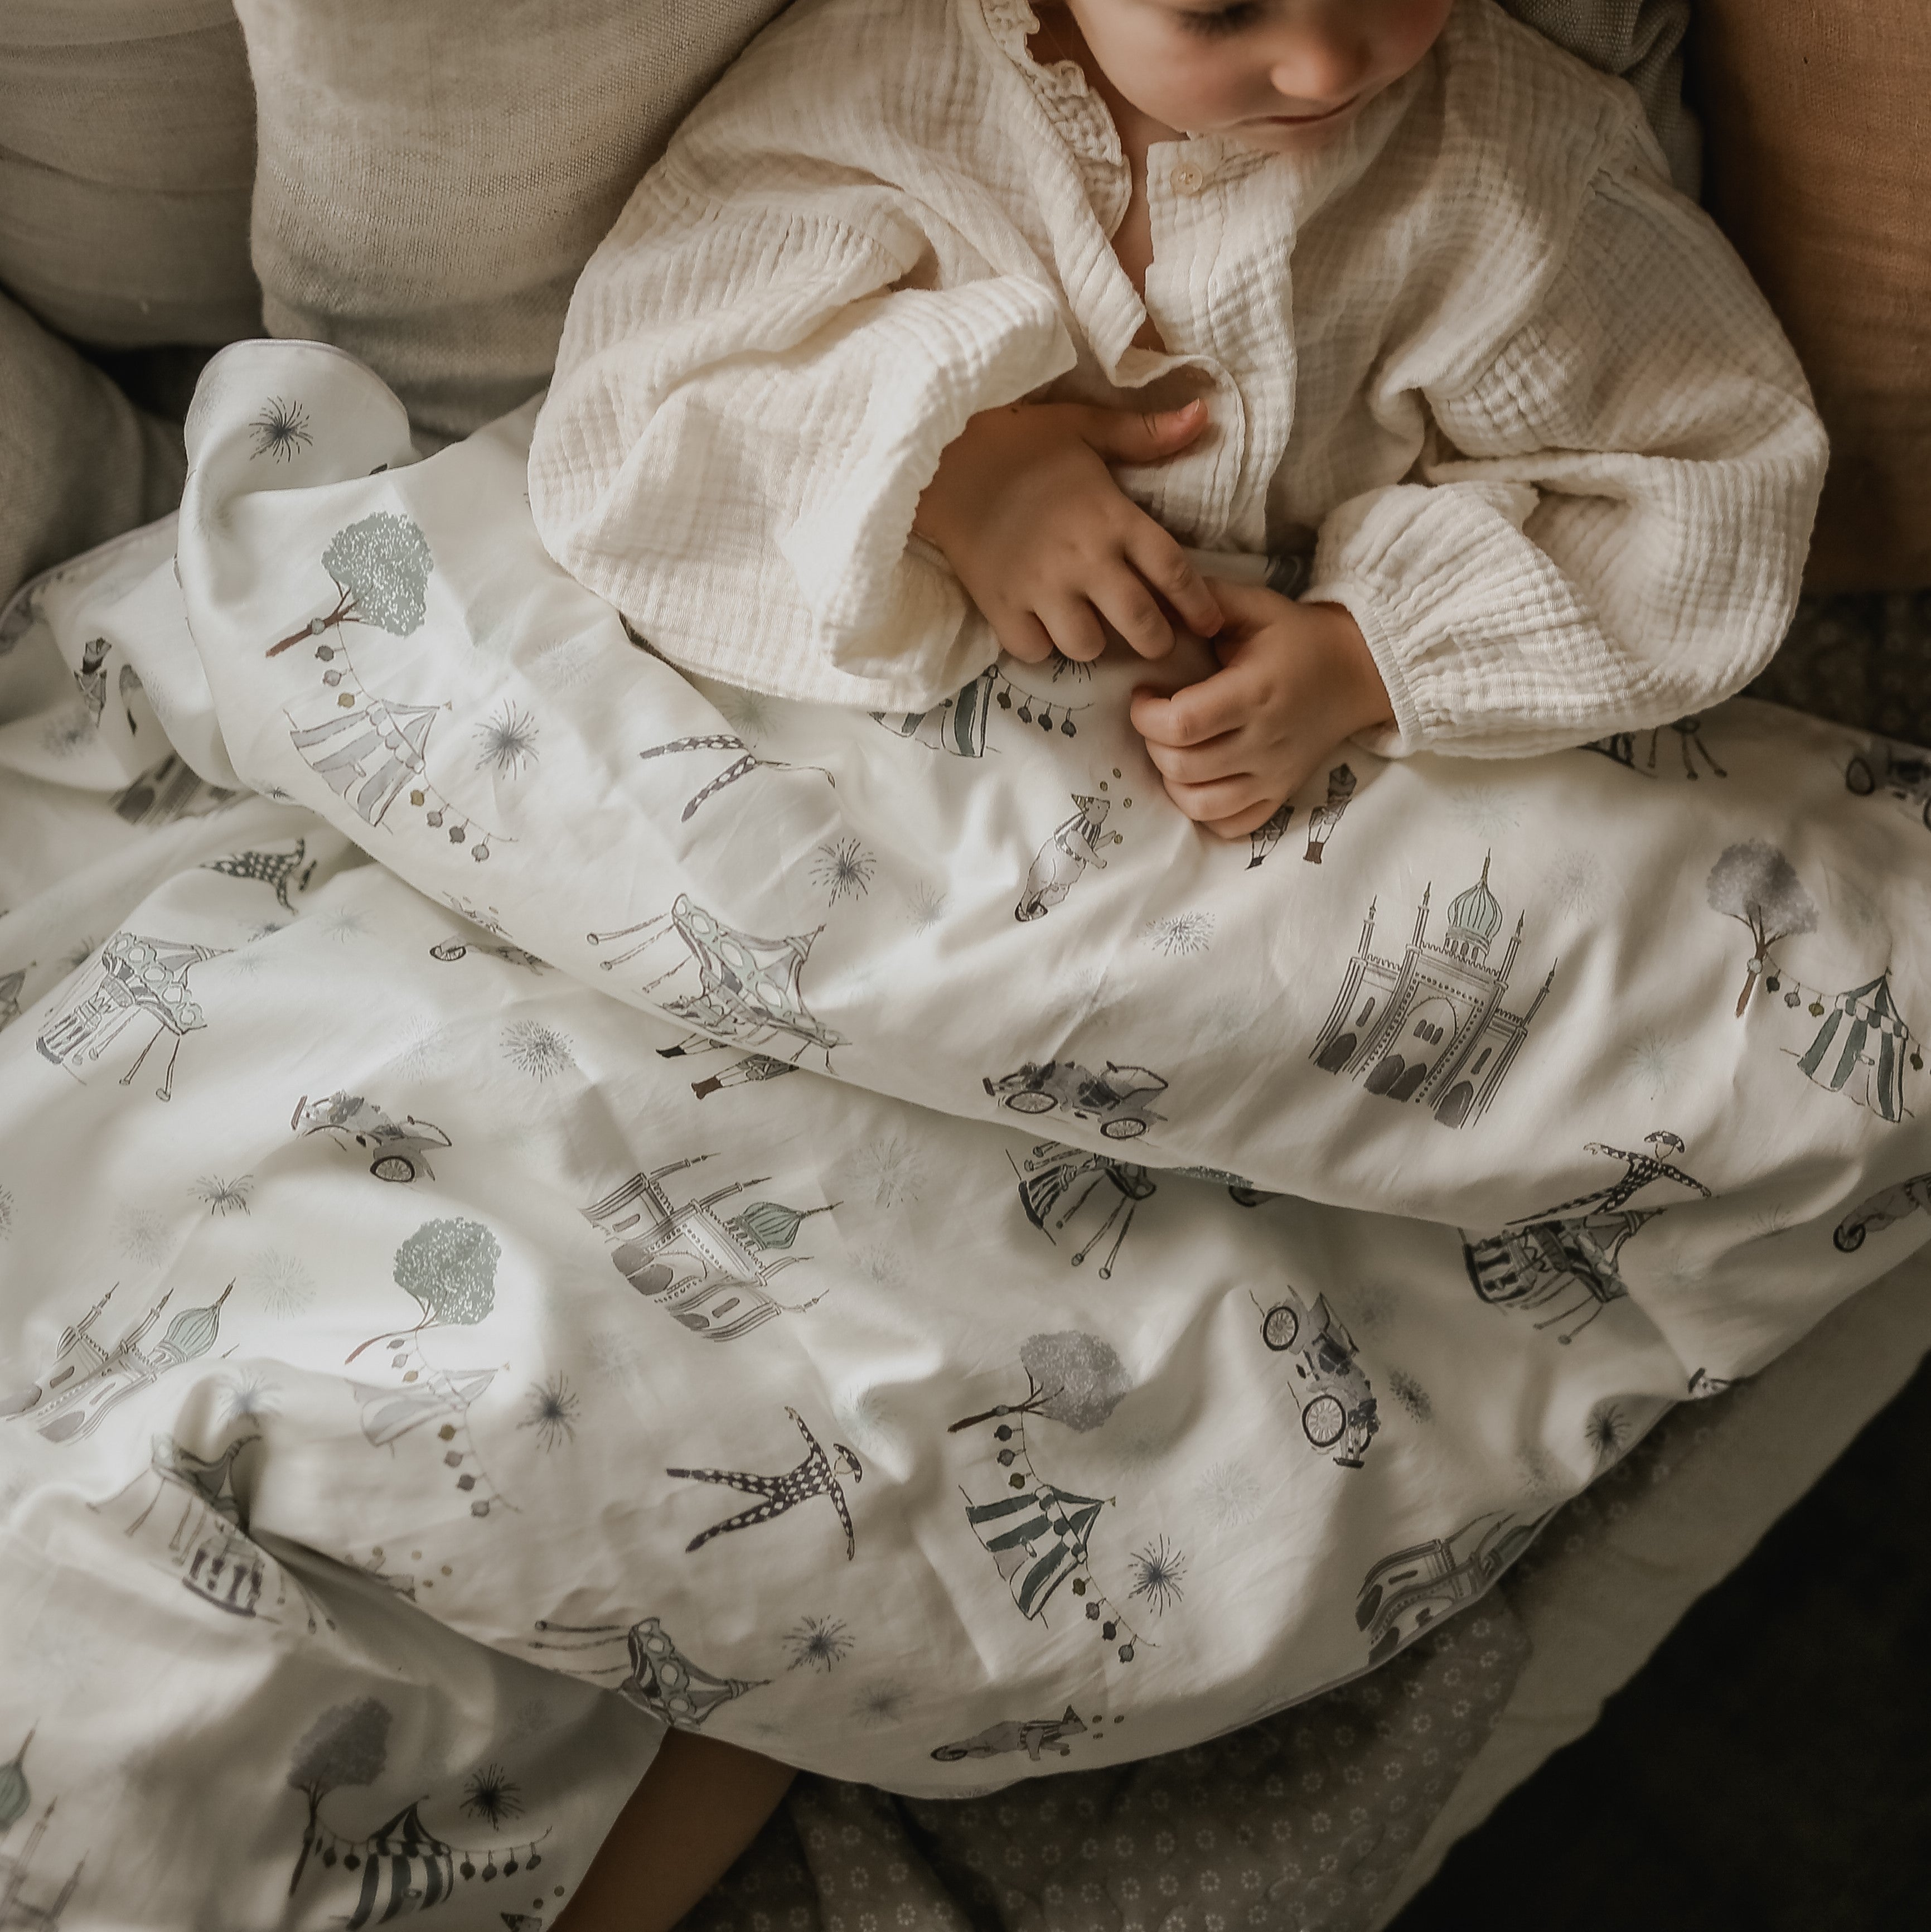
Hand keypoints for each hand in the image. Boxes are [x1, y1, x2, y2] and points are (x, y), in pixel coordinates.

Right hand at [913, 399, 1223, 663]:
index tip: (1208, 622)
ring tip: (1088, 627)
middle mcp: (1085, 560)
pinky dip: (1041, 647)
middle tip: (1153, 638)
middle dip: (1156, 640)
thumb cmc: (1017, 440)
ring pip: (1088, 647)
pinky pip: (1034, 652)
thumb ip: (1145, 433)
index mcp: (1113, 518)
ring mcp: (1041, 588)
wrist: (940, 457)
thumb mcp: (1084, 427)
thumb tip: (1204, 415)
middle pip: (1141, 626)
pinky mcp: (1000, 606)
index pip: (1175, 572)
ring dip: (1093, 643)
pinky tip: (1040, 627)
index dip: (1198, 605)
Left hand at [1129, 581, 1391, 838]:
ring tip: (1174, 749)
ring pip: (1199, 804)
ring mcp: (1274, 775)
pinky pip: (1230, 825)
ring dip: (1171, 779)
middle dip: (1152, 743)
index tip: (1144, 695)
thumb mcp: (1256, 607)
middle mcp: (1264, 742)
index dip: (1146, 715)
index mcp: (1254, 693)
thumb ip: (1206, 601)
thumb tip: (1156, 604)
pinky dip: (1202, 811)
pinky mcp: (1280, 795)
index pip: (1181, 723)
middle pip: (1182, 766)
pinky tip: (1198, 780)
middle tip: (1157, 719)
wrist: (1357, 672)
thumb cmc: (1298, 637)